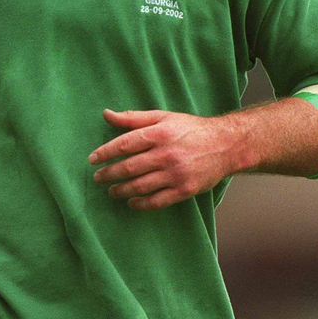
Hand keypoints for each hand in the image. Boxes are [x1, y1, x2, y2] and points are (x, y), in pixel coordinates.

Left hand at [88, 108, 239, 210]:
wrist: (225, 145)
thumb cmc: (190, 129)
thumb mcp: (163, 117)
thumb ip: (133, 118)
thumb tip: (106, 114)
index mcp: (159, 133)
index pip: (124, 144)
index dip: (105, 153)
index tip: (92, 159)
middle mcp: (166, 154)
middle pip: (129, 167)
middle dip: (109, 174)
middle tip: (98, 177)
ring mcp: (175, 174)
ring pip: (140, 186)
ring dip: (121, 190)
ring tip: (112, 191)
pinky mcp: (184, 190)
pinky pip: (157, 201)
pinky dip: (140, 204)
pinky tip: (131, 202)